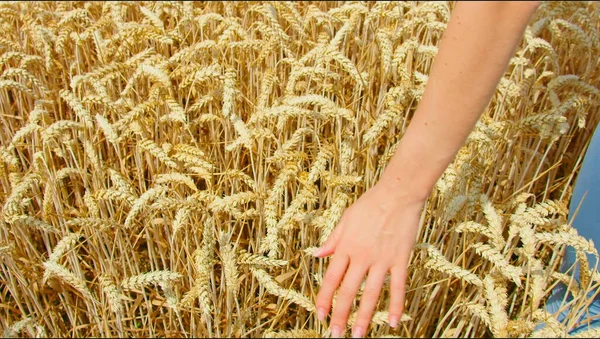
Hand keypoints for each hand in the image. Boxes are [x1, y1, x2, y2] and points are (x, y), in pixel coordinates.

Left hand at [313, 180, 424, 337]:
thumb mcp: (345, 219)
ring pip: (371, 294)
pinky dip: (396, 305)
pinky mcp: (400, 259)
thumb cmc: (370, 204)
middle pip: (348, 291)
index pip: (331, 278)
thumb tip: (317, 255)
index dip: (324, 298)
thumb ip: (332, 240)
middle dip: (340, 315)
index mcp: (346, 246)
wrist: (398, 193)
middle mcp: (361, 256)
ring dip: (364, 317)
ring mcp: (382, 259)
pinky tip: (394, 323)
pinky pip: (398, 287)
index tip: (319, 315)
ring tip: (358, 336)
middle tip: (335, 334)